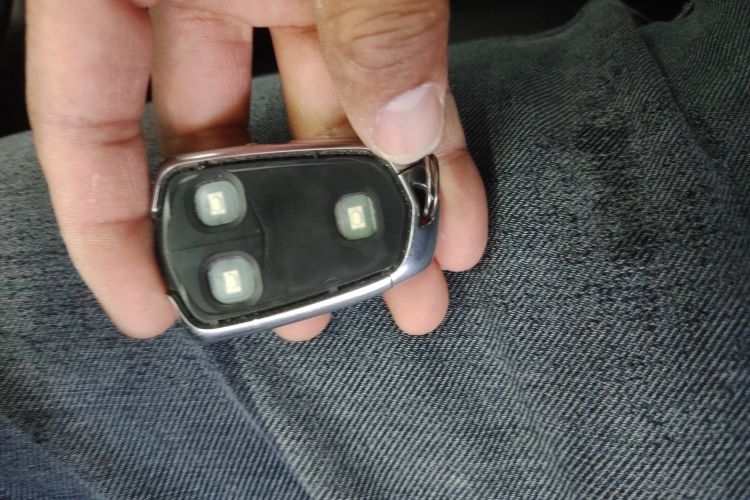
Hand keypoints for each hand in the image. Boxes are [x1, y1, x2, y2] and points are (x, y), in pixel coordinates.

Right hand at [26, 0, 487, 340]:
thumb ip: (355, 23)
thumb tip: (401, 123)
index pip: (89, 120)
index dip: (107, 225)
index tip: (153, 305)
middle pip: (219, 139)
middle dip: (277, 232)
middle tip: (308, 306)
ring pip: (315, 116)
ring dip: (369, 198)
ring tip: (412, 277)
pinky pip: (386, 74)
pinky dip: (421, 134)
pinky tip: (448, 196)